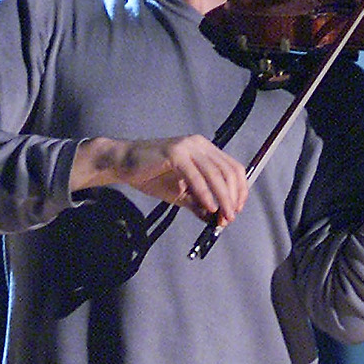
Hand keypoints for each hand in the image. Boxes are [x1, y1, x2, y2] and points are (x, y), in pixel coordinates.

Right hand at [73, 133, 248, 224]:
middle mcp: (200, 144)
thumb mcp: (180, 192)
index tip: (237, 209)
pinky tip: (208, 206)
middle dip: (233, 197)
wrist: (123, 163)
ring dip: (222, 198)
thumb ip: (199, 202)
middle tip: (230, 217)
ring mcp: (188, 147)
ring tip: (222, 216)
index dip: (240, 190)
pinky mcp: (175, 154)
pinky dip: (205, 193)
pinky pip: (196, 176)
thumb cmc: (151, 175)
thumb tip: (216, 219)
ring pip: (215, 173)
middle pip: (228, 171)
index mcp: (205, 149)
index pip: (233, 168)